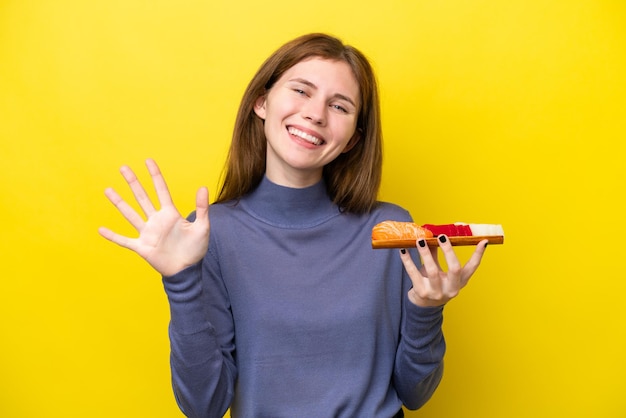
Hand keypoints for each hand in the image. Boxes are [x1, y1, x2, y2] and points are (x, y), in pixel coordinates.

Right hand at [98, 159, 209, 276]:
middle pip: (142, 197)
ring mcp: (148, 233)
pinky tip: (101, 229)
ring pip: (130, 214)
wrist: (187, 270)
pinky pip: (125, 240)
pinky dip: (113, 236)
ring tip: (108, 190)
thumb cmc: (195, 249)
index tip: (148, 161)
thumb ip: (201, 208)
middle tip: (123, 167)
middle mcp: (156, 220)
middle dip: (133, 182)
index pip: (161, 190)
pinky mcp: (142, 247)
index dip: (155, 176)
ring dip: (119, 202)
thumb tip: (203, 187)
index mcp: (170, 214)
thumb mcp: (202, 227)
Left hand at [399, 236, 487, 306]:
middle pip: (455, 269)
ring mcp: (437, 292)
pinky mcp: (422, 293)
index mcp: (460, 282)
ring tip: (420, 240)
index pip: (472, 267)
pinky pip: (414, 274)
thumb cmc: (433, 284)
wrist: (423, 307)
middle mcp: (451, 289)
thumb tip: (431, 234)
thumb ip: (436, 254)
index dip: (478, 254)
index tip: (483, 241)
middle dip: (448, 251)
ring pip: (432, 271)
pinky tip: (403, 251)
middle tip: (441, 236)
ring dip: (426, 253)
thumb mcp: (439, 270)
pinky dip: (408, 261)